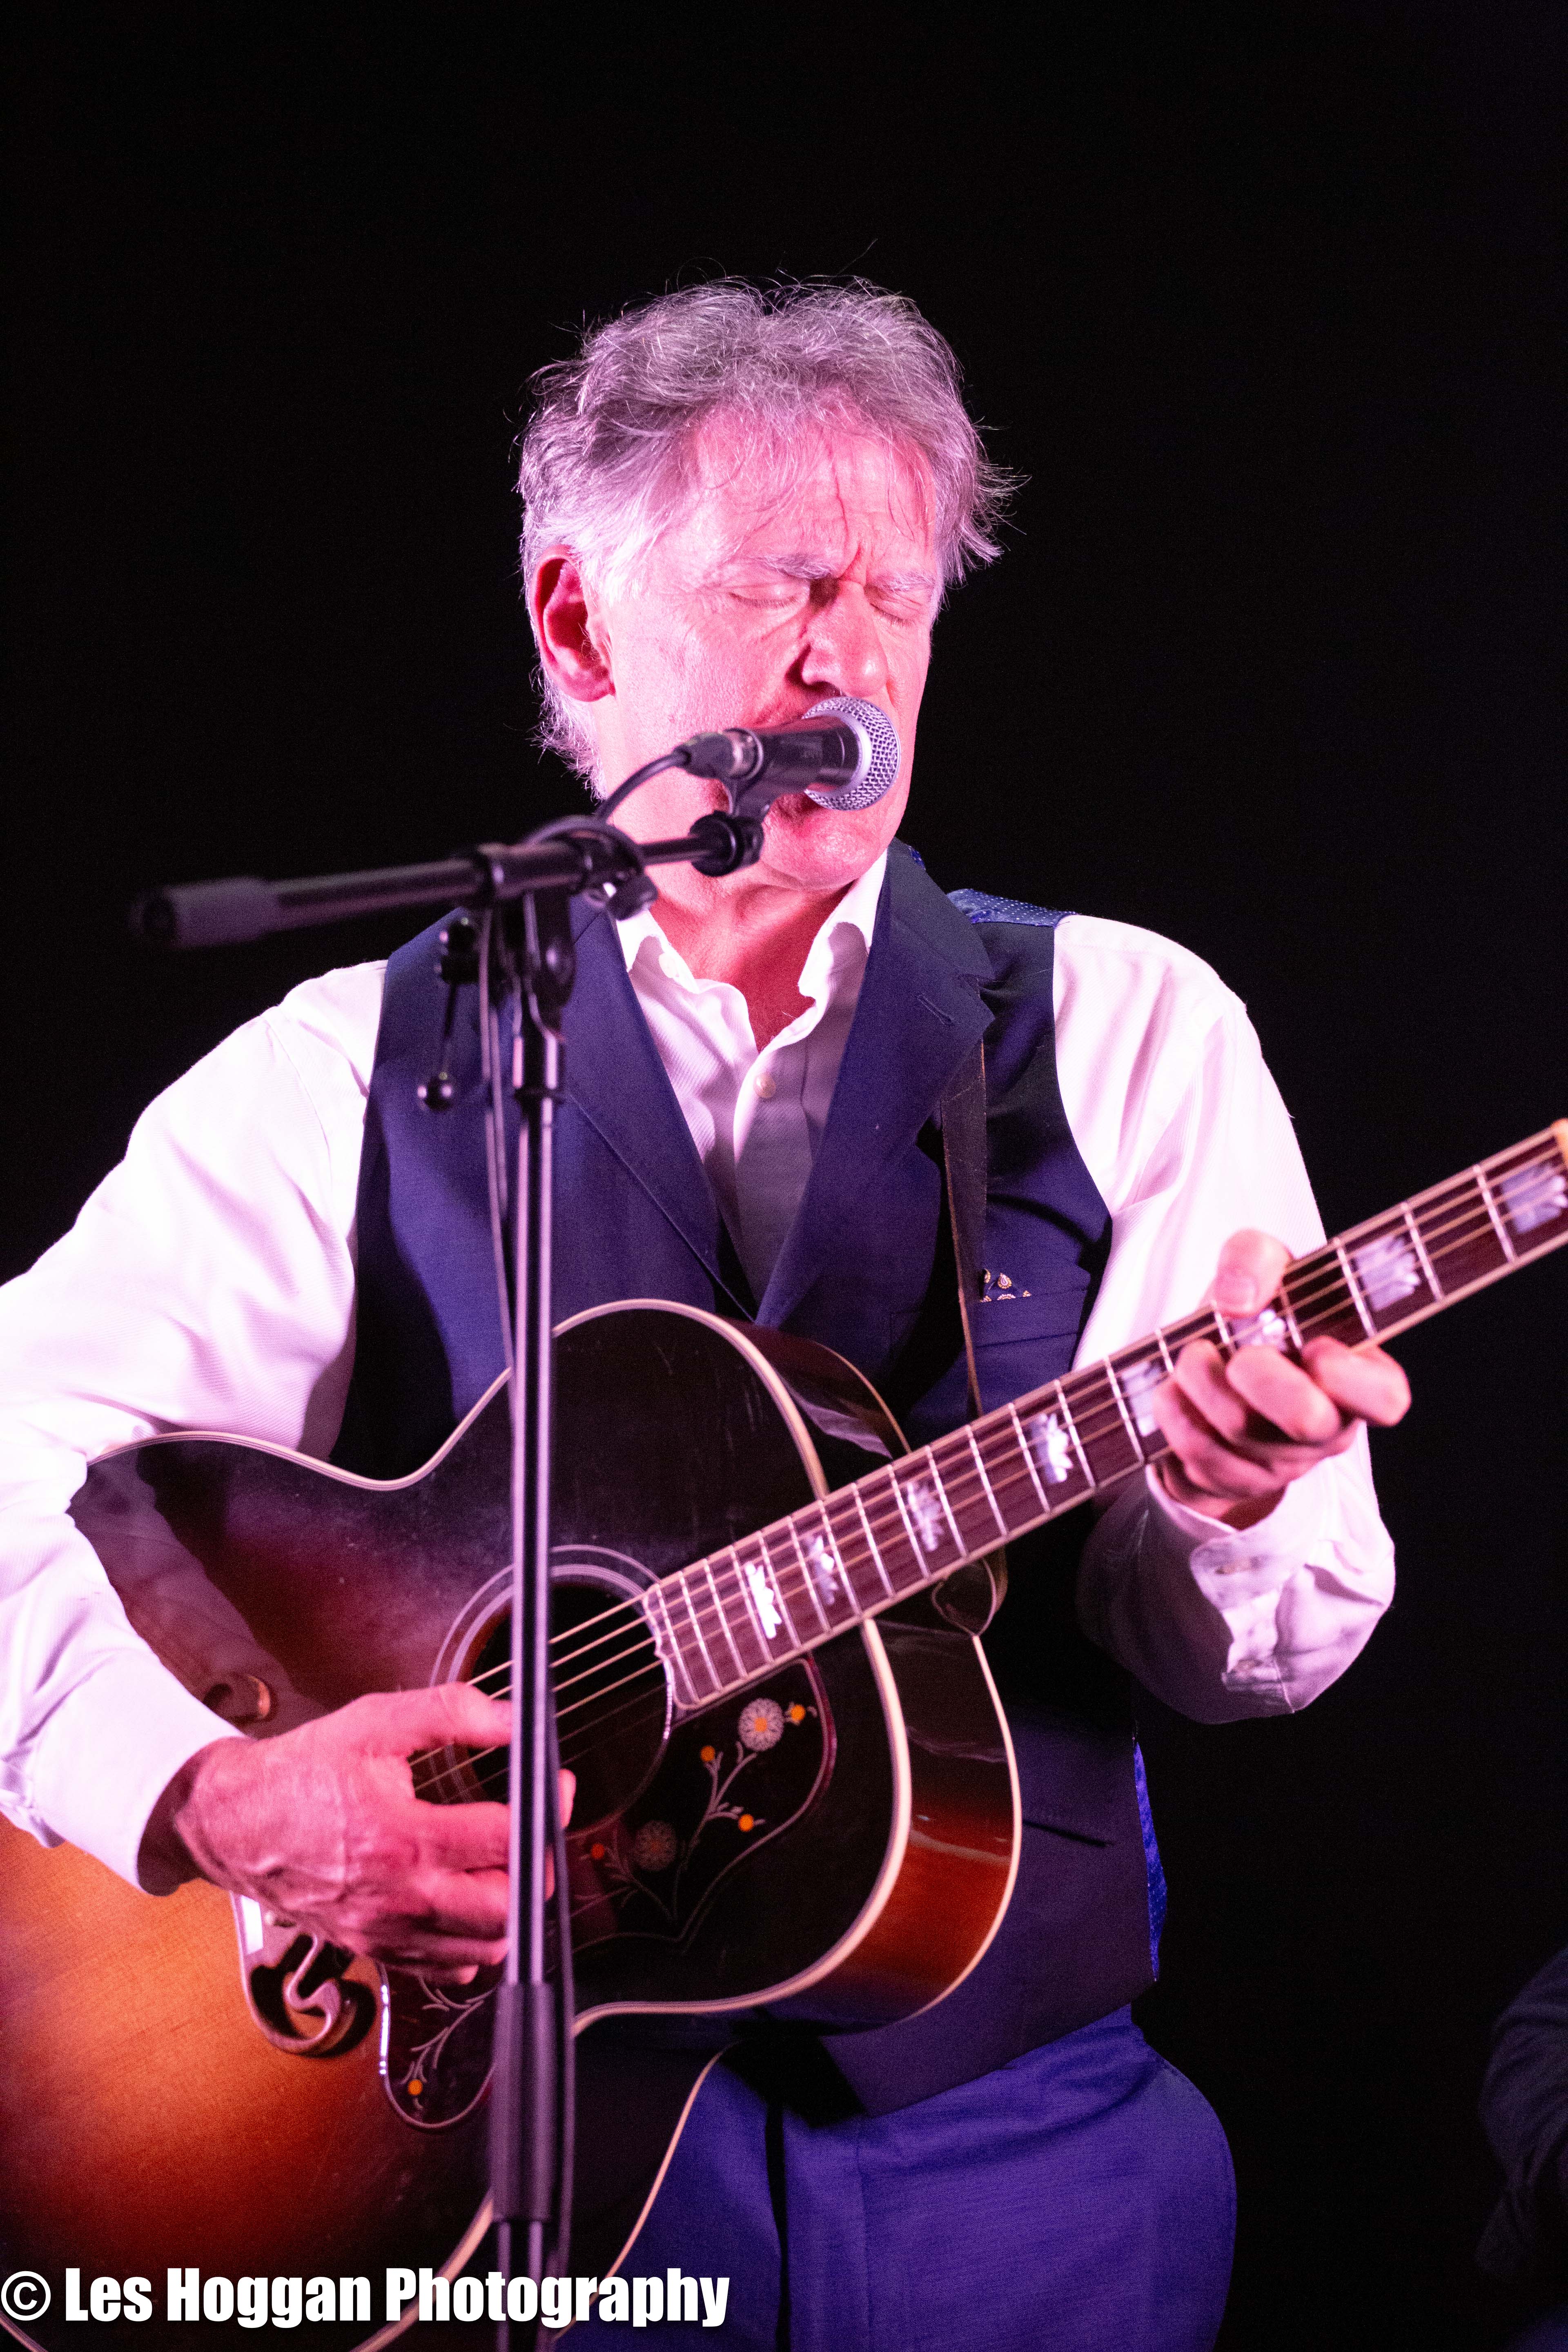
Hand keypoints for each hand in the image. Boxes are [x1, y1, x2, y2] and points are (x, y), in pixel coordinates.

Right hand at [143, 1683, 574, 1983]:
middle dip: (537, 1865)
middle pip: (506, 1907)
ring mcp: (386, 1933)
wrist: (235, 1824)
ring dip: (512, 1906)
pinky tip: (470, 1899)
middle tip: (536, 1828)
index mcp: (400, 1838)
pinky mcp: (375, 1951)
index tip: (556, 1785)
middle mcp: (397, 1898)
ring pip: (485, 1947)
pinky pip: (448, 1967)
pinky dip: (475, 1941)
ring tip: (506, 1860)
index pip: (506, 1837)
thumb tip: (516, 1718)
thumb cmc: (303, 1772)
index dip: (545, 1807)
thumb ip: (451, 1712)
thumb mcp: (375, 1721)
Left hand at [1152, 1228, 1410, 1528]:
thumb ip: (1257, 1257)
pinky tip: (1173, 1390)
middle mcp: (1327, 1426)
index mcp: (1356, 1375)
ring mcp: (1281, 1462)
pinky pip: (1200, 1458)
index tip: (1313, 1347)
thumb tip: (1238, 1298)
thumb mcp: (1262, 1268)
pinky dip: (1177, 1414)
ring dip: (1203, 1386)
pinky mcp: (1233, 1480)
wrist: (1208, 1365)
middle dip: (1264, 1380)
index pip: (1385, 1397)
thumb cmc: (1253, 1318)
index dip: (1351, 1379)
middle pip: (1309, 1422)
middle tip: (1238, 1354)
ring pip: (1242, 1436)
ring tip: (1190, 1357)